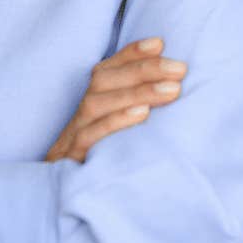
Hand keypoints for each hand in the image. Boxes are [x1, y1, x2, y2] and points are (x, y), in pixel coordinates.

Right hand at [44, 36, 187, 162]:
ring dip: (136, 93)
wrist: (64, 198)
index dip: (131, 53)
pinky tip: (142, 114)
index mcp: (91, 102)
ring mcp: (73, 135)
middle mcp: (80, 113)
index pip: (108, 68)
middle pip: (103, 80)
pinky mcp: (72, 158)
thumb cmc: (103, 158)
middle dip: (143, 70)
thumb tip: (174, 83)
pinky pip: (89, 136)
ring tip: (171, 90)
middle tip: (179, 69)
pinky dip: (116, 121)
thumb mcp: (119, 129)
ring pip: (97, 104)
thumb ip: (138, 106)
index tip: (159, 44)